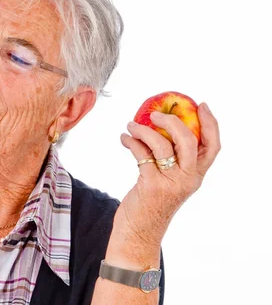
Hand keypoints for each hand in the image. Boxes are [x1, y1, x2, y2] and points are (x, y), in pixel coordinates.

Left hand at [116, 103, 220, 246]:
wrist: (139, 232)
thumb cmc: (151, 203)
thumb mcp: (169, 182)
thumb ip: (171, 161)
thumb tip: (158, 127)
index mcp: (195, 176)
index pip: (213, 147)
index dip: (210, 124)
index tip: (200, 105)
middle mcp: (187, 179)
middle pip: (189, 140)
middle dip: (174, 121)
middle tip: (156, 112)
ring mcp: (170, 183)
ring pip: (162, 145)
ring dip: (143, 130)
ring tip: (131, 125)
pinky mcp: (150, 185)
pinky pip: (141, 154)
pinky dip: (131, 141)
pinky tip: (124, 138)